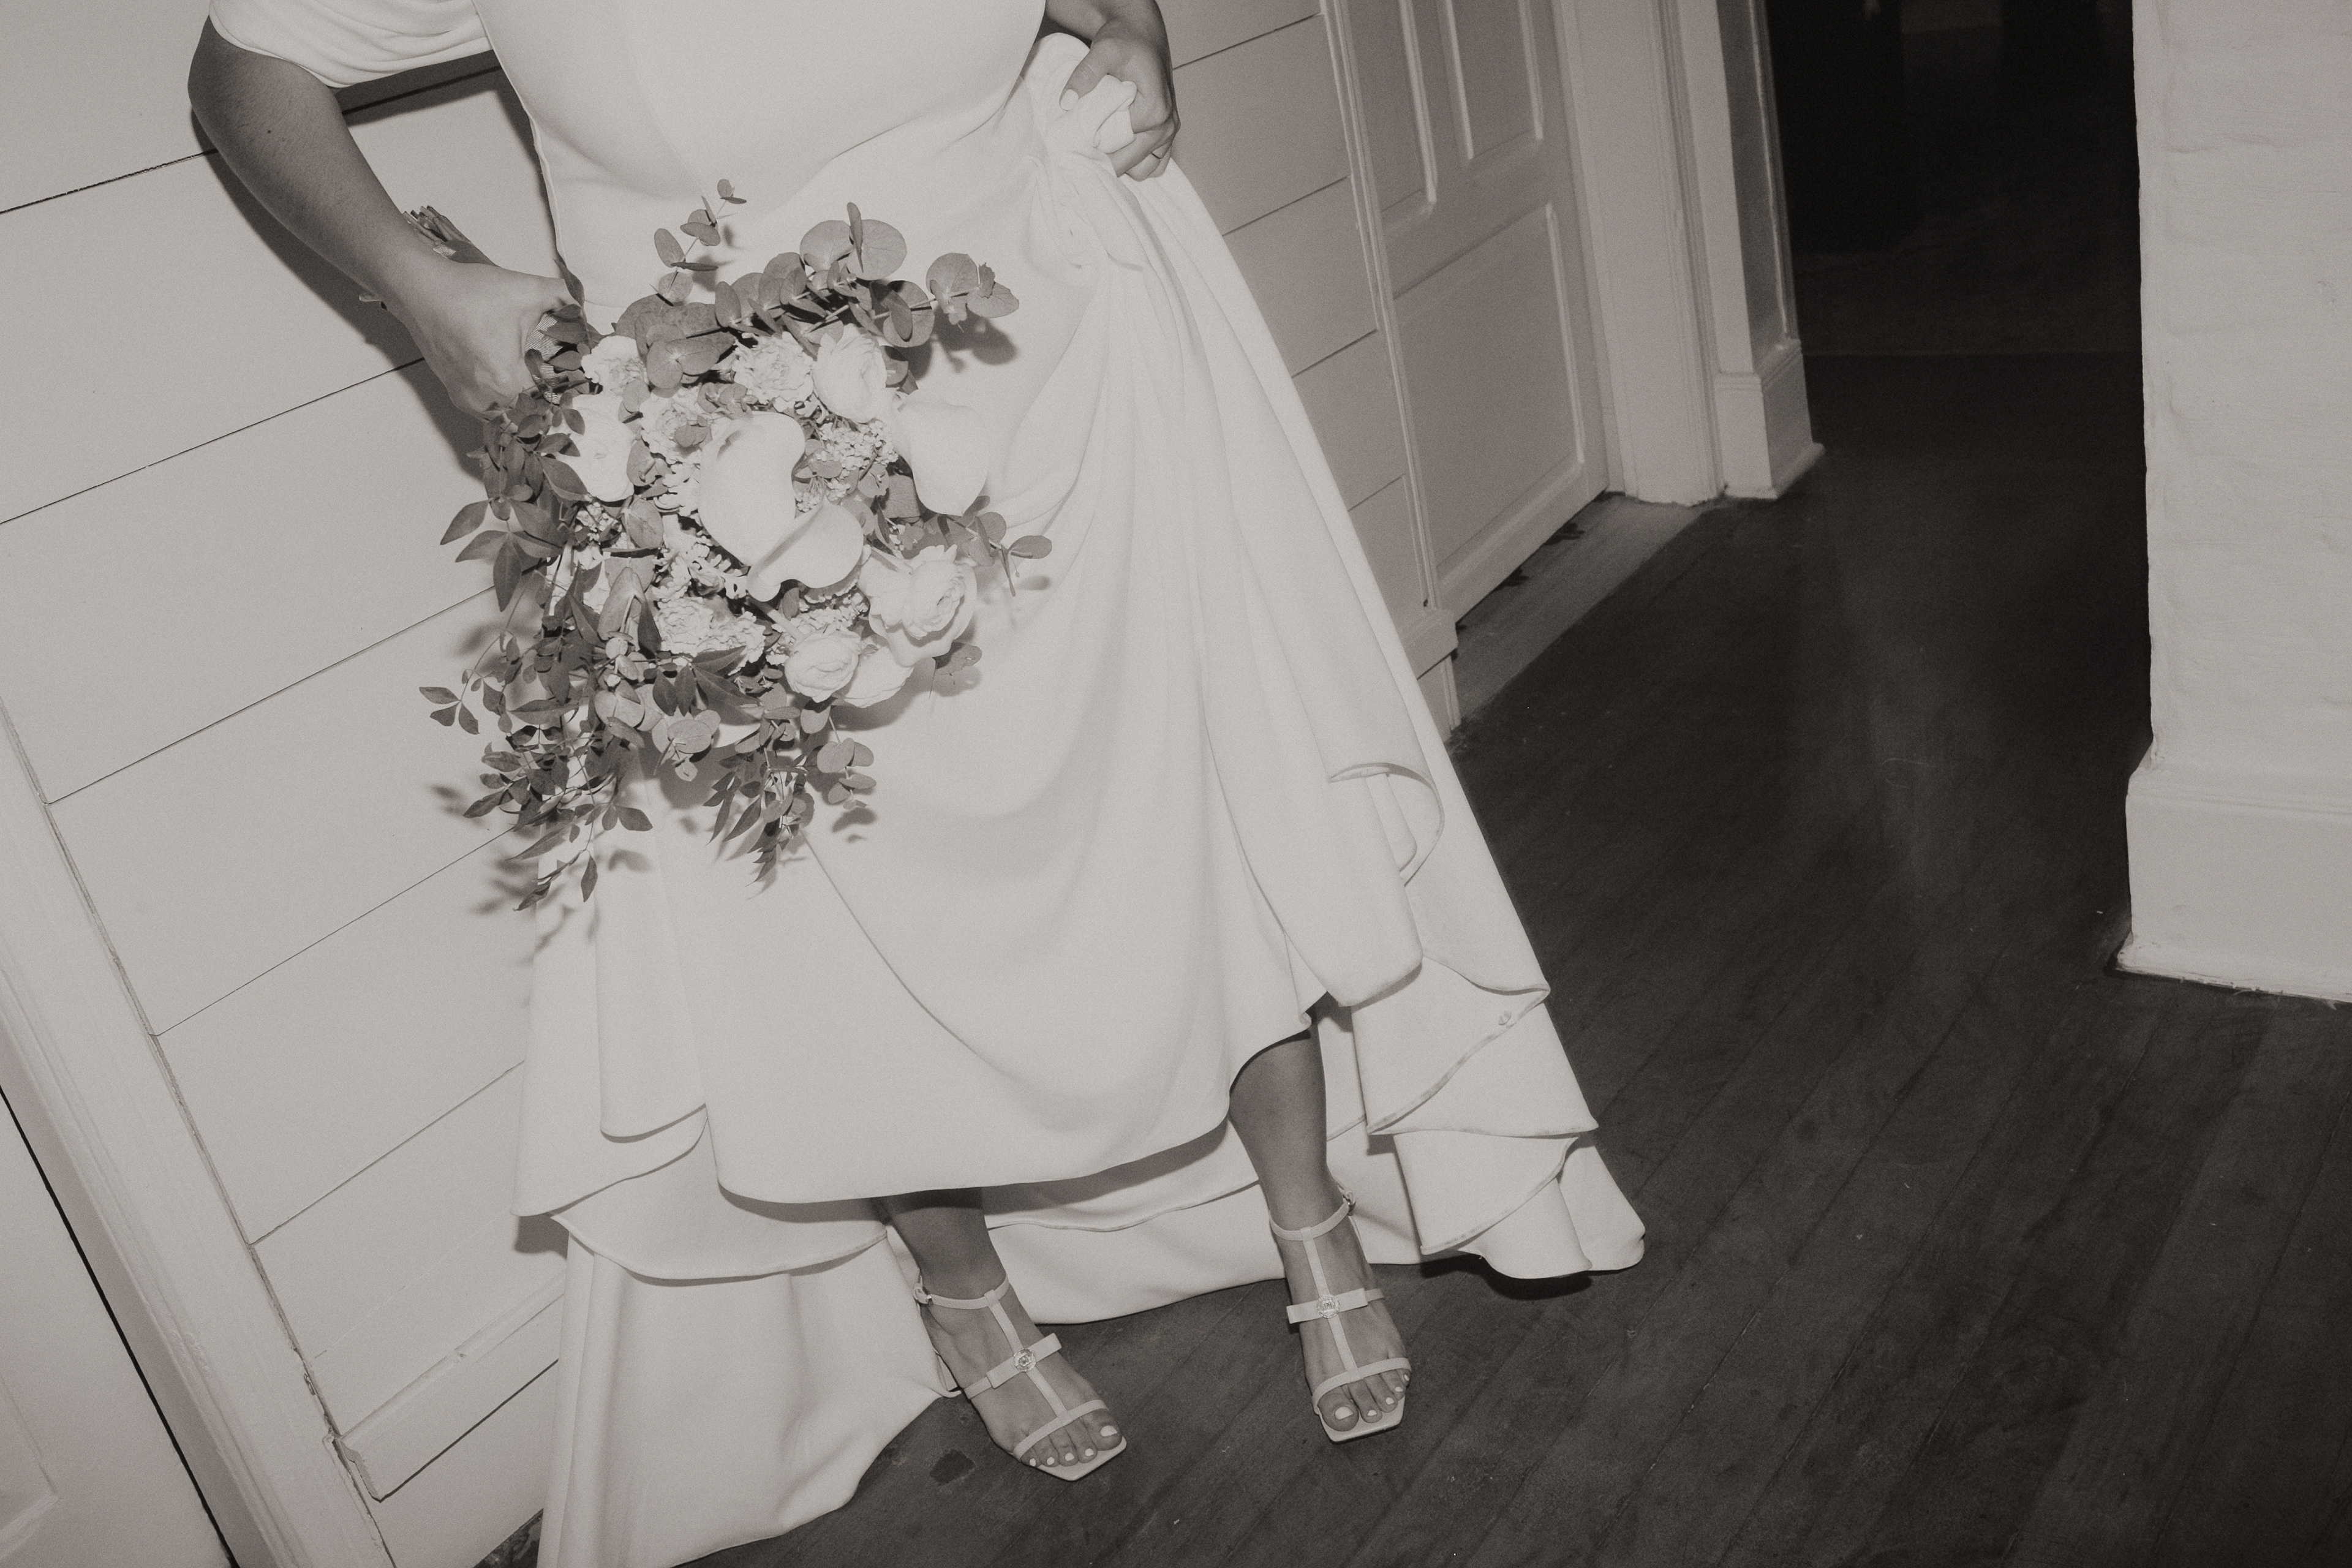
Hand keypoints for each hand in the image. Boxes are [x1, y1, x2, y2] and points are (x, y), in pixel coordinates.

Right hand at [383, 253, 571, 416]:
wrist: (421, 291)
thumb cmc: (469, 293)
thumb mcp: (526, 290)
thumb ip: (565, 296)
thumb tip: (584, 304)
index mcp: (506, 380)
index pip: (551, 402)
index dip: (568, 393)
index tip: (580, 384)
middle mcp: (486, 399)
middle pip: (533, 414)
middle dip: (551, 402)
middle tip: (565, 386)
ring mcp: (469, 401)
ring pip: (511, 418)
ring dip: (528, 407)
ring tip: (543, 388)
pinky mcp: (457, 395)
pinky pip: (491, 413)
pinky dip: (507, 406)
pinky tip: (519, 388)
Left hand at [1062, 10, 1177, 178]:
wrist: (1141, 33)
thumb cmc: (1125, 41)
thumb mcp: (1103, 50)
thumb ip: (1085, 75)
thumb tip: (1067, 102)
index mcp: (1154, 111)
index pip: (1118, 145)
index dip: (1094, 146)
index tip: (1073, 143)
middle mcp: (1166, 125)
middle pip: (1130, 162)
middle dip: (1105, 160)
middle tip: (1079, 153)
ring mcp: (1169, 132)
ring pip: (1143, 169)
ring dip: (1122, 164)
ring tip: (1099, 148)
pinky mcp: (1167, 134)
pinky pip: (1153, 164)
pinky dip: (1135, 162)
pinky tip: (1116, 148)